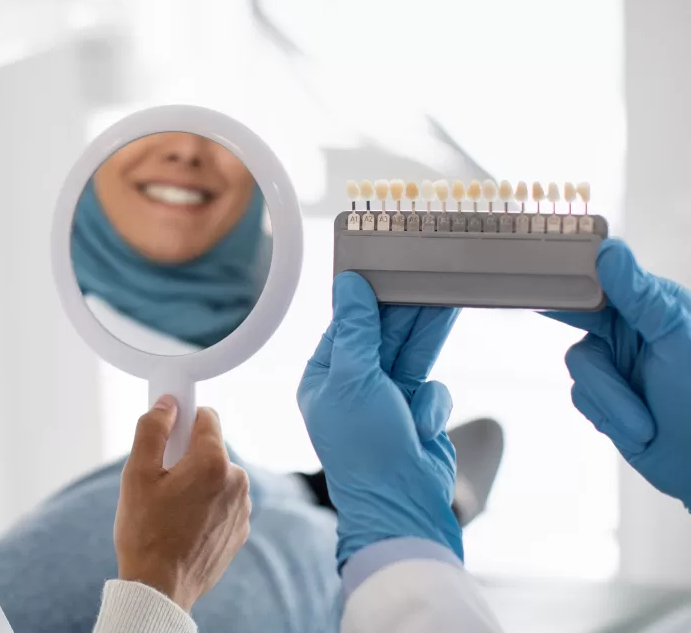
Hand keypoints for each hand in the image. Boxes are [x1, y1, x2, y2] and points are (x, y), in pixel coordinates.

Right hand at [114, 398, 250, 610]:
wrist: (160, 588)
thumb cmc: (146, 532)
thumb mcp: (136, 474)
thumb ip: (153, 429)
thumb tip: (168, 403)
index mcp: (214, 462)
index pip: (207, 416)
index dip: (183, 420)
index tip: (167, 435)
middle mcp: (237, 481)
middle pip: (210, 448)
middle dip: (187, 456)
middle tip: (161, 481)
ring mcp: (242, 507)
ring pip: (217, 476)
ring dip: (197, 482)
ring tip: (170, 509)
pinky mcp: (240, 529)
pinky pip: (223, 501)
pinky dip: (206, 505)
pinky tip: (183, 524)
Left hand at [297, 272, 462, 567]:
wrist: (403, 506)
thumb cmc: (366, 449)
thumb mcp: (355, 380)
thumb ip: (356, 330)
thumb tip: (349, 285)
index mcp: (324, 377)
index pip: (346, 325)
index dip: (368, 297)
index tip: (387, 267)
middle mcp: (354, 385)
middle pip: (383, 333)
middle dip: (405, 309)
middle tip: (427, 273)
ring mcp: (386, 399)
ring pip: (411, 352)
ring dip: (427, 332)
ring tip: (448, 294)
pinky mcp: (416, 413)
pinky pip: (431, 387)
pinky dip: (431, 402)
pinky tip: (422, 423)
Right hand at [545, 238, 690, 507]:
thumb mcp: (676, 338)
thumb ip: (638, 295)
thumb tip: (608, 251)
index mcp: (653, 304)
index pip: (600, 278)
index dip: (570, 276)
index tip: (540, 273)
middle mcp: (631, 329)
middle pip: (579, 323)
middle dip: (598, 358)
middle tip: (589, 356)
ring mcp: (618, 364)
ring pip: (579, 366)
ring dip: (611, 399)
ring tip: (646, 421)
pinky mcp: (605, 396)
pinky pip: (581, 396)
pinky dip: (608, 414)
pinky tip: (638, 428)